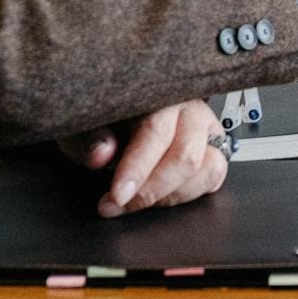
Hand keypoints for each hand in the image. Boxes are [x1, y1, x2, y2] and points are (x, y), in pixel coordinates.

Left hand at [57, 100, 229, 218]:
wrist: (117, 118)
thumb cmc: (103, 118)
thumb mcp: (83, 124)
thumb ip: (88, 139)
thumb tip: (101, 155)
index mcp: (159, 93)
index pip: (156, 132)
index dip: (137, 169)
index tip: (117, 195)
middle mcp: (190, 109)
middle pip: (186, 157)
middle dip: (151, 190)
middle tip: (120, 204)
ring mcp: (207, 129)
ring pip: (208, 169)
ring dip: (173, 195)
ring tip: (140, 200)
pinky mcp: (214, 149)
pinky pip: (215, 177)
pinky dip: (190, 194)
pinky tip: (162, 194)